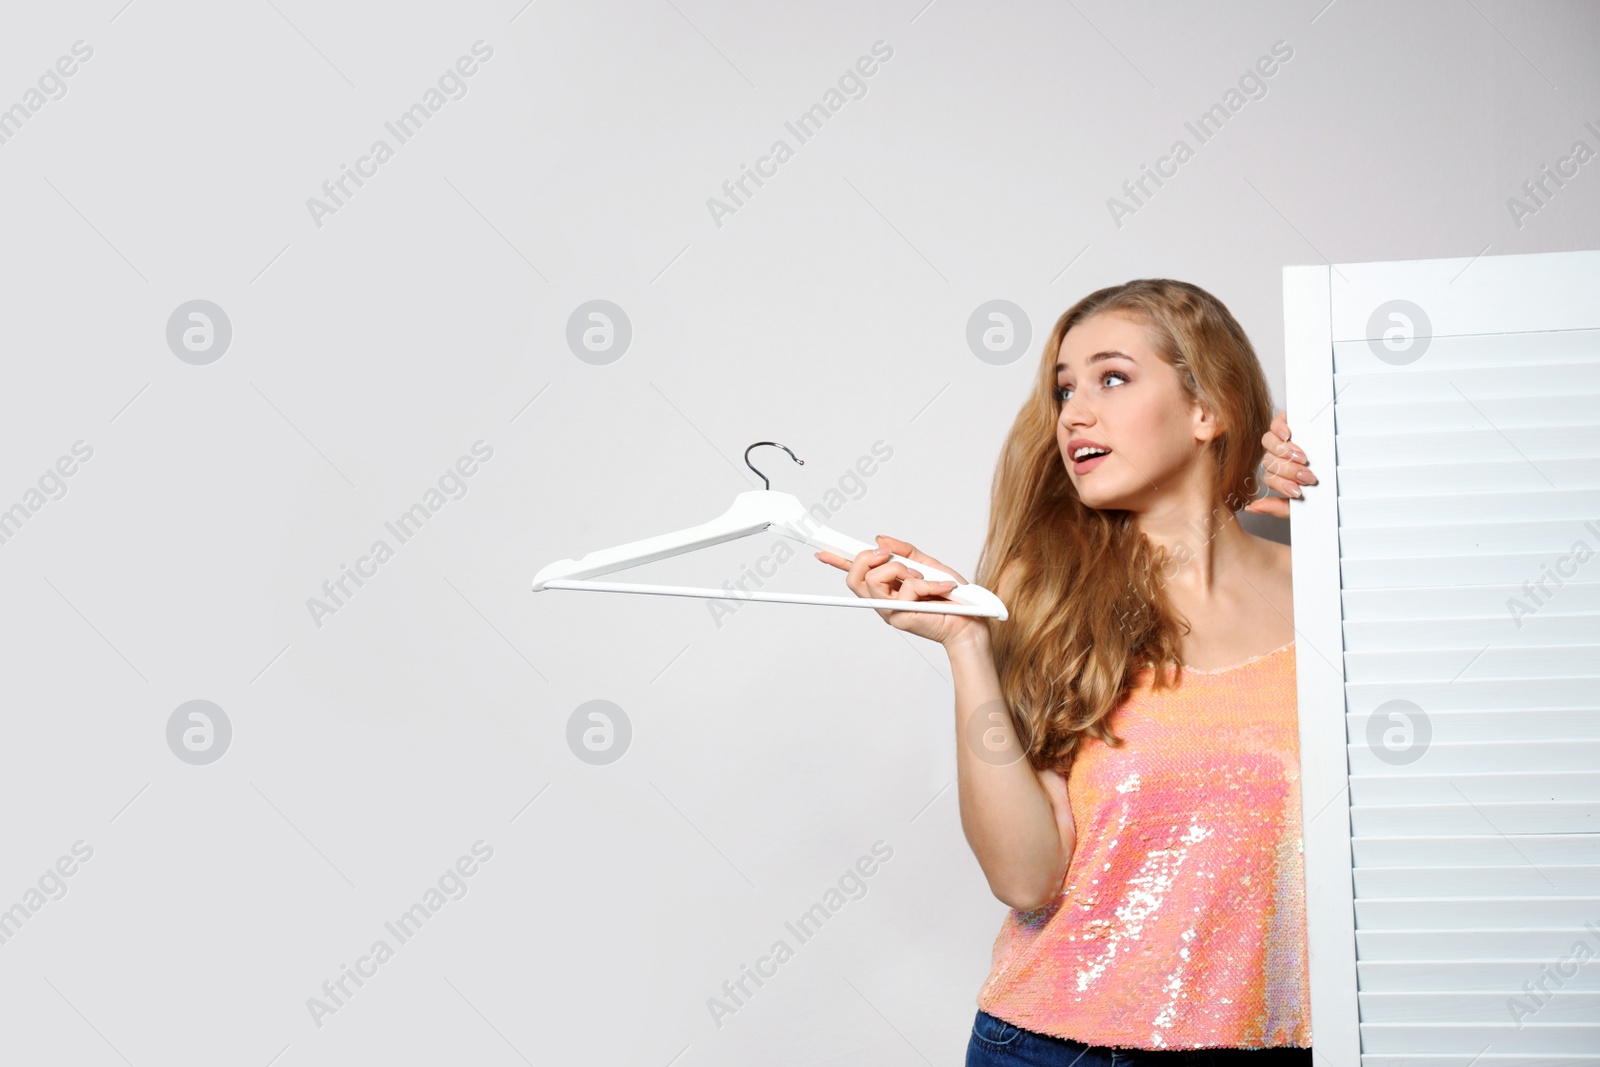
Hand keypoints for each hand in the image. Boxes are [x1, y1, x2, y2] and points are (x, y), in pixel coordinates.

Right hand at [814, 534, 979, 646]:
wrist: (970, 622)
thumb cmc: (952, 598)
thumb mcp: (927, 565)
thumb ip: (905, 552)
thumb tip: (880, 539)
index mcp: (886, 588)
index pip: (856, 573)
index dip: (837, 561)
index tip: (822, 550)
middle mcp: (882, 601)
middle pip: (855, 576)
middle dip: (868, 558)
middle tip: (888, 555)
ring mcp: (889, 611)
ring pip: (874, 580)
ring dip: (900, 569)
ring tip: (921, 577)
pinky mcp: (901, 618)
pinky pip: (906, 588)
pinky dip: (928, 583)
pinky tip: (942, 587)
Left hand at [1243, 410, 1316, 518]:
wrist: (1350, 459)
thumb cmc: (1325, 484)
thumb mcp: (1303, 500)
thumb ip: (1278, 507)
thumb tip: (1251, 508)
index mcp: (1279, 474)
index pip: (1270, 478)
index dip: (1282, 485)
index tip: (1298, 491)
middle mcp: (1277, 457)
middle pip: (1270, 461)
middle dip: (1289, 471)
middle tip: (1306, 475)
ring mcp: (1281, 439)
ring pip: (1269, 443)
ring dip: (1284, 452)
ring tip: (1301, 457)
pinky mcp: (1287, 422)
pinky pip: (1275, 424)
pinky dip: (1279, 429)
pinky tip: (1288, 435)